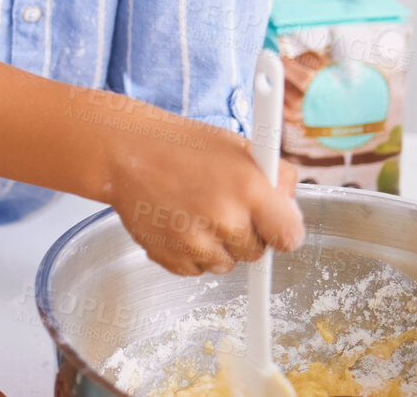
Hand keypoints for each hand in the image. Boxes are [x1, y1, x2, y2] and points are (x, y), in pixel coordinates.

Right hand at [91, 95, 304, 275]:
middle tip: (221, 205)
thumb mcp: (239, 147)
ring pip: (226, 265)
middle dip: (245, 234)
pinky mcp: (170, 258)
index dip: (282, 231)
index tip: (273, 225)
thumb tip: (291, 209)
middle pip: (257, 253)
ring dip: (217, 247)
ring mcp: (195, 242)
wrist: (125, 152)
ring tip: (195, 213)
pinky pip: (196, 269)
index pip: (290, 237)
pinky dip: (190, 252)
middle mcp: (225, 219)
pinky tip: (178, 222)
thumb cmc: (182, 146)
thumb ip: (276, 178)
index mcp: (249, 189)